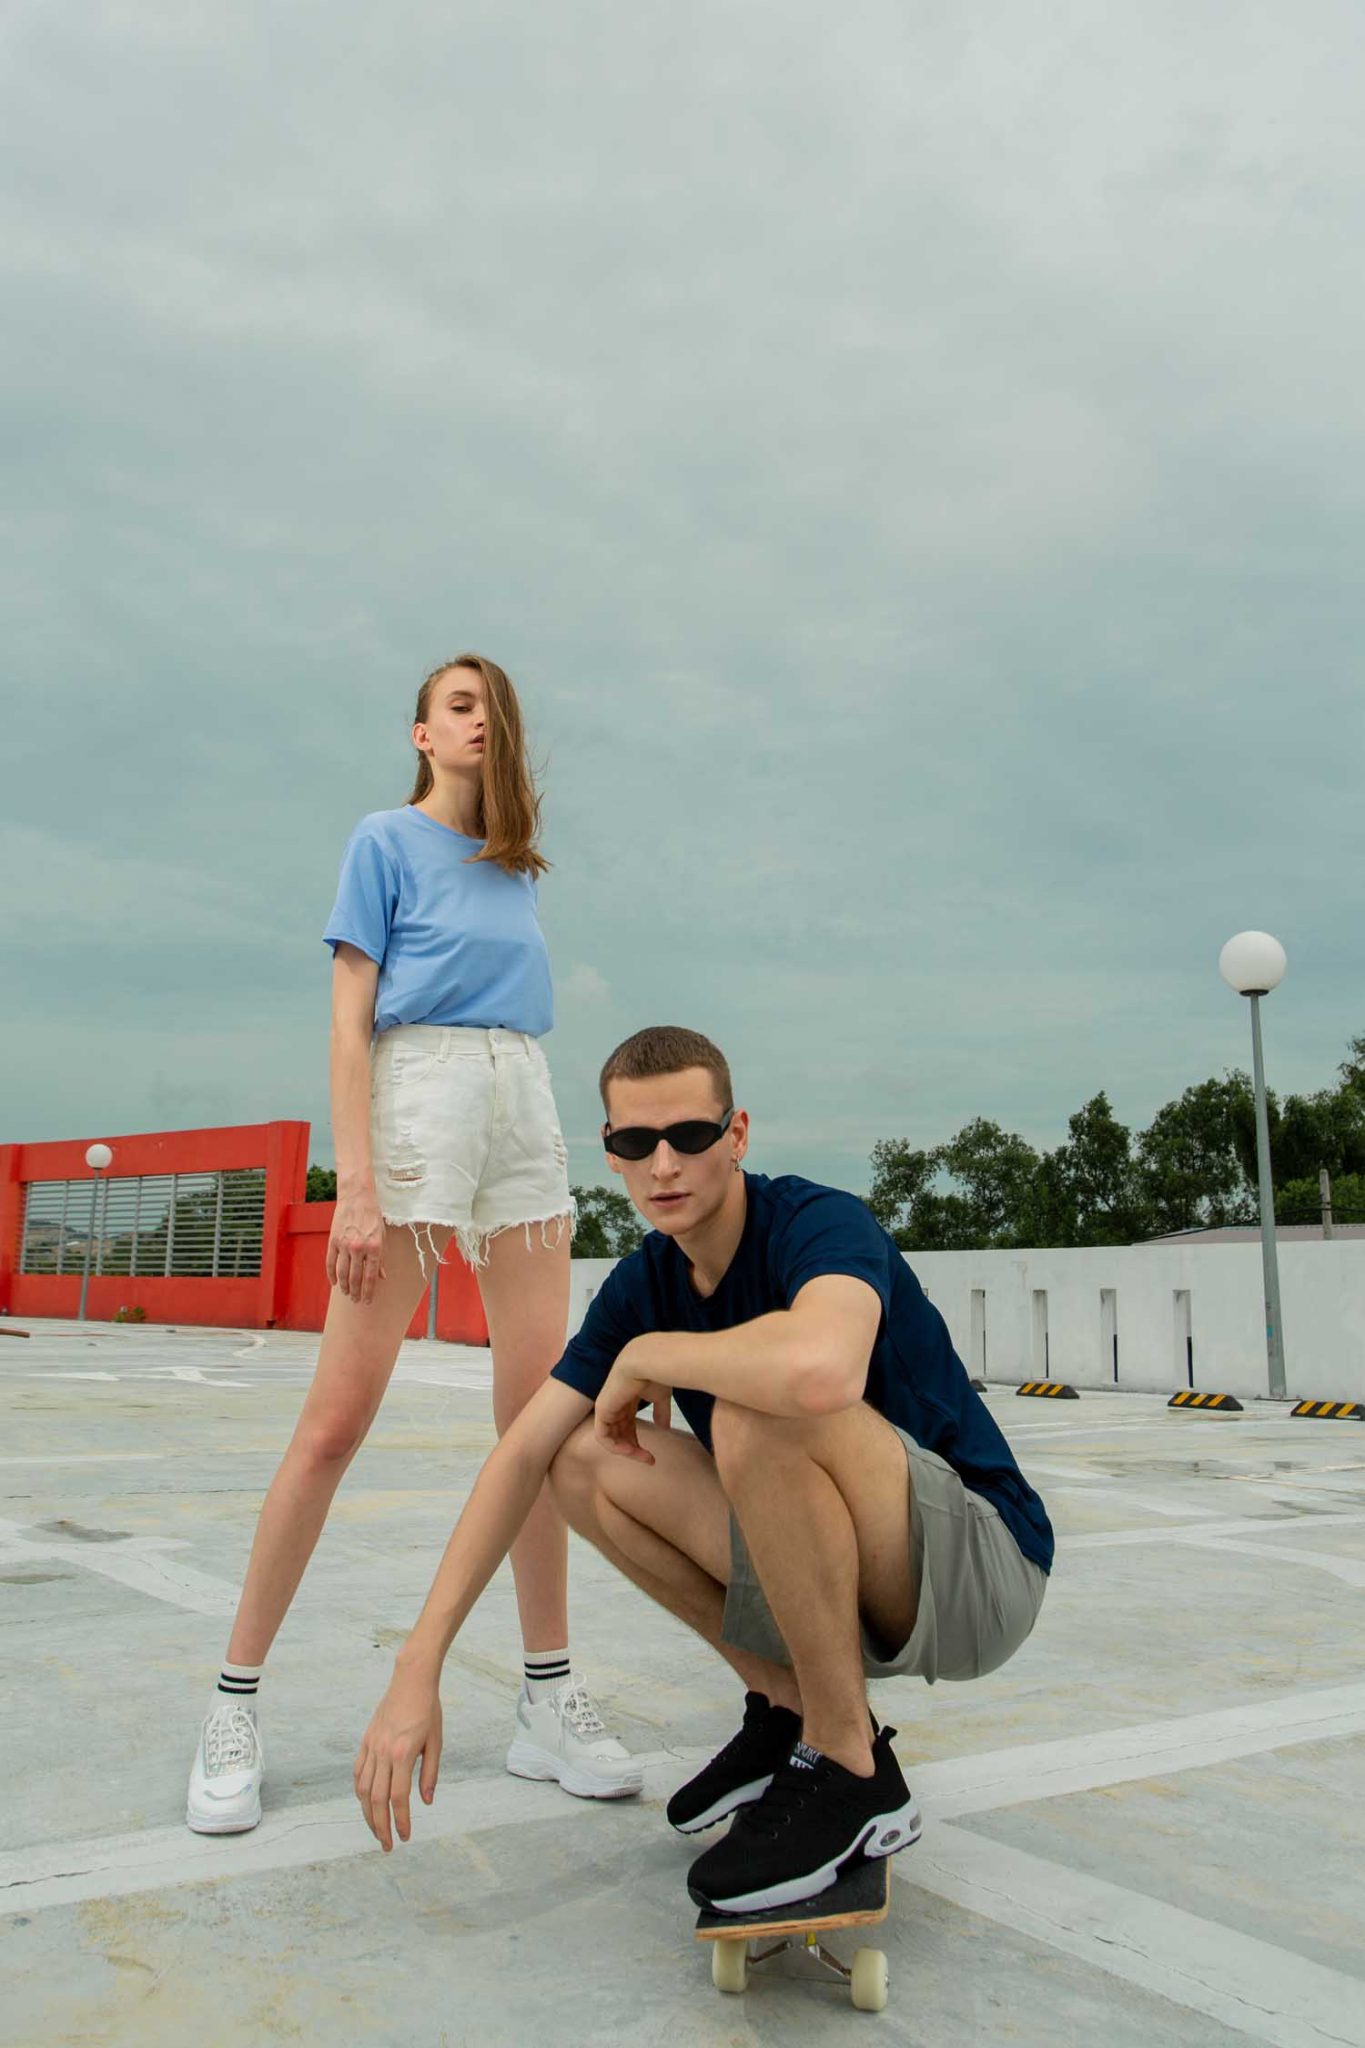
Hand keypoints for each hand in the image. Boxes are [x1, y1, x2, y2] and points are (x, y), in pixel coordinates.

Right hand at [328, 1186, 386, 1303]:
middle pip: (355, 1277)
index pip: (371, 1276)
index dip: (369, 1291)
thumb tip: (381, 1276)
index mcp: (374, 1247)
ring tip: (346, 1293)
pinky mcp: (333, 1240)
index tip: (368, 1300)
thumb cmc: (372, 1217)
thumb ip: (381, 1257)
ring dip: (344, 1286)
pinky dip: (331, 1275)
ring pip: (342, 1273)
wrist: (357, 1198)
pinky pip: (330, 1263)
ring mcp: (344, 1244)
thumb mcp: (382, 1236)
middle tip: (357, 1300)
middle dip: (356, 1292)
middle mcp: (359, 1248)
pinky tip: (334, 1283)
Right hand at [353, 1660, 442, 1850]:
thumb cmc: (428, 1710)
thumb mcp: (436, 1742)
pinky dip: (359, 1792)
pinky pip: (358, 1772)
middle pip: (375, 1799)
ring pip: (362, 1789)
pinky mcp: (366, 1741)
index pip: (398, 1797)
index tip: (405, 1837)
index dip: (401, 1821)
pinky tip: (365, 1803)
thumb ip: (430, 1773)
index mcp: (402, 1753)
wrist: (411, 1681)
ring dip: (367, 1814)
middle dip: (380, 1826)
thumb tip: (426, 1802)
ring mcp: (371, 1746)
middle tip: (387, 1845)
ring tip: (377, 1829)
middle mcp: (383, 1752)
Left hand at [595, 1351, 671, 1463]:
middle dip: (634, 1449)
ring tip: (643, 1457)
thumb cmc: (655, 1374)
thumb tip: (664, 1428)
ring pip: (611, 1438)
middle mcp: (615, 1404)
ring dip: (626, 1451)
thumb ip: (660, 1412)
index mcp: (627, 1400)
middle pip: (620, 1434)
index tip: (652, 1456)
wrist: (647, 1361)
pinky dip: (615, 1446)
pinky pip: (603, 1436)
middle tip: (649, 1460)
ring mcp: (607, 1407)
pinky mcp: (602, 1409)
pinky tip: (630, 1450)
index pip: (628, 1426)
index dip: (638, 1443)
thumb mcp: (661, 1397)